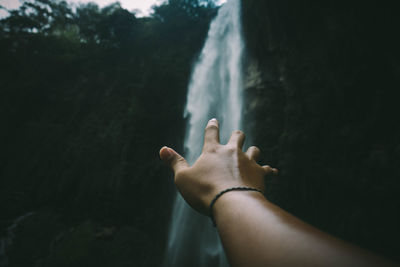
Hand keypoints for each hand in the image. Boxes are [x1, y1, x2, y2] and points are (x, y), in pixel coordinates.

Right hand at [159, 118, 277, 214]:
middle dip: (237, 135)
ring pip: (255, 150)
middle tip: (237, 136)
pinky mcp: (260, 174)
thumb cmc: (204, 191)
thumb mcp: (183, 178)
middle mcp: (232, 152)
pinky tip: (274, 172)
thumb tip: (162, 149)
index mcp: (213, 151)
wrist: (232, 203)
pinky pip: (267, 170)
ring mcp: (248, 162)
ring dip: (253, 151)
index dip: (212, 126)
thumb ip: (174, 163)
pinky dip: (270, 171)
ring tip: (253, 152)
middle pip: (238, 136)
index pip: (211, 132)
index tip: (214, 120)